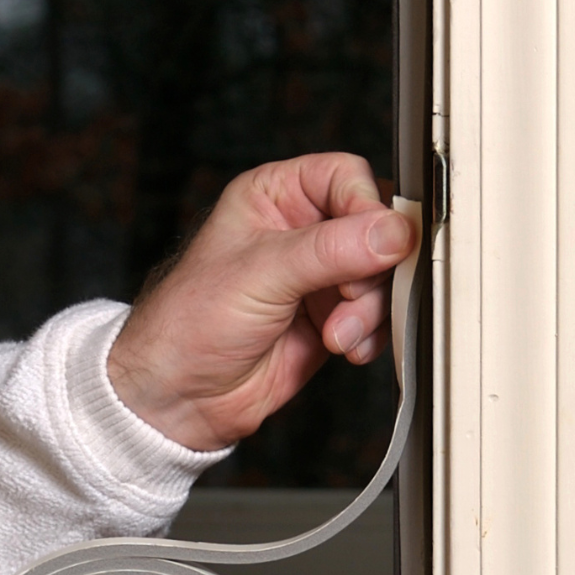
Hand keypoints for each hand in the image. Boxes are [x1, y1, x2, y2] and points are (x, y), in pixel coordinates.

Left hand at [107, 153, 415, 452]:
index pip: (347, 177)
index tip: (377, 245)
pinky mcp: (333, 316)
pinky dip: (372, 333)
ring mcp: (320, 275)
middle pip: (376, 227)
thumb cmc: (190, 323)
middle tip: (350, 297)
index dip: (368, 208)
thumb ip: (330, 249)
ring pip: (383, 274)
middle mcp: (301, 229)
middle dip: (372, 270)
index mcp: (274, 196)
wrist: (182, 396)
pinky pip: (378, 314)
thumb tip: (392, 232)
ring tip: (338, 334)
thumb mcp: (261, 273)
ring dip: (371, 309)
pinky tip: (345, 347)